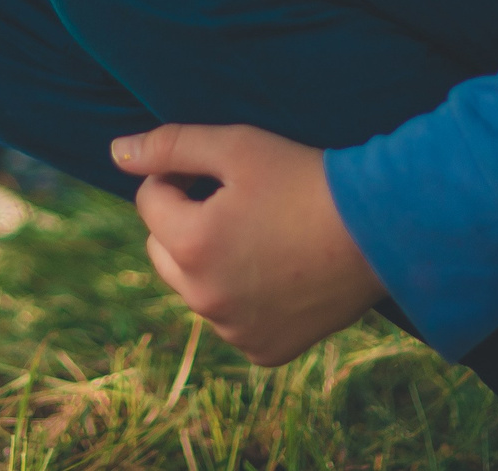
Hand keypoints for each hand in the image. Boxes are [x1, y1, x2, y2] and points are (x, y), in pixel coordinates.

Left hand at [114, 124, 385, 365]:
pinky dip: (243, 298)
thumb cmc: (305, 179)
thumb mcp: (236, 146)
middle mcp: (203, 298)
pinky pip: (231, 320)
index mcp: (189, 245)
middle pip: (163, 249)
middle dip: (186, 223)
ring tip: (263, 236)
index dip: (183, 177)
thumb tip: (116, 152)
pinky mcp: (264, 351)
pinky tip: (280, 272)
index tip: (225, 173)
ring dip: (211, 262)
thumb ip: (169, 145)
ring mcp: (234, 331)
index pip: (150, 200)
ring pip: (195, 287)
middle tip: (240, 204)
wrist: (380, 231)